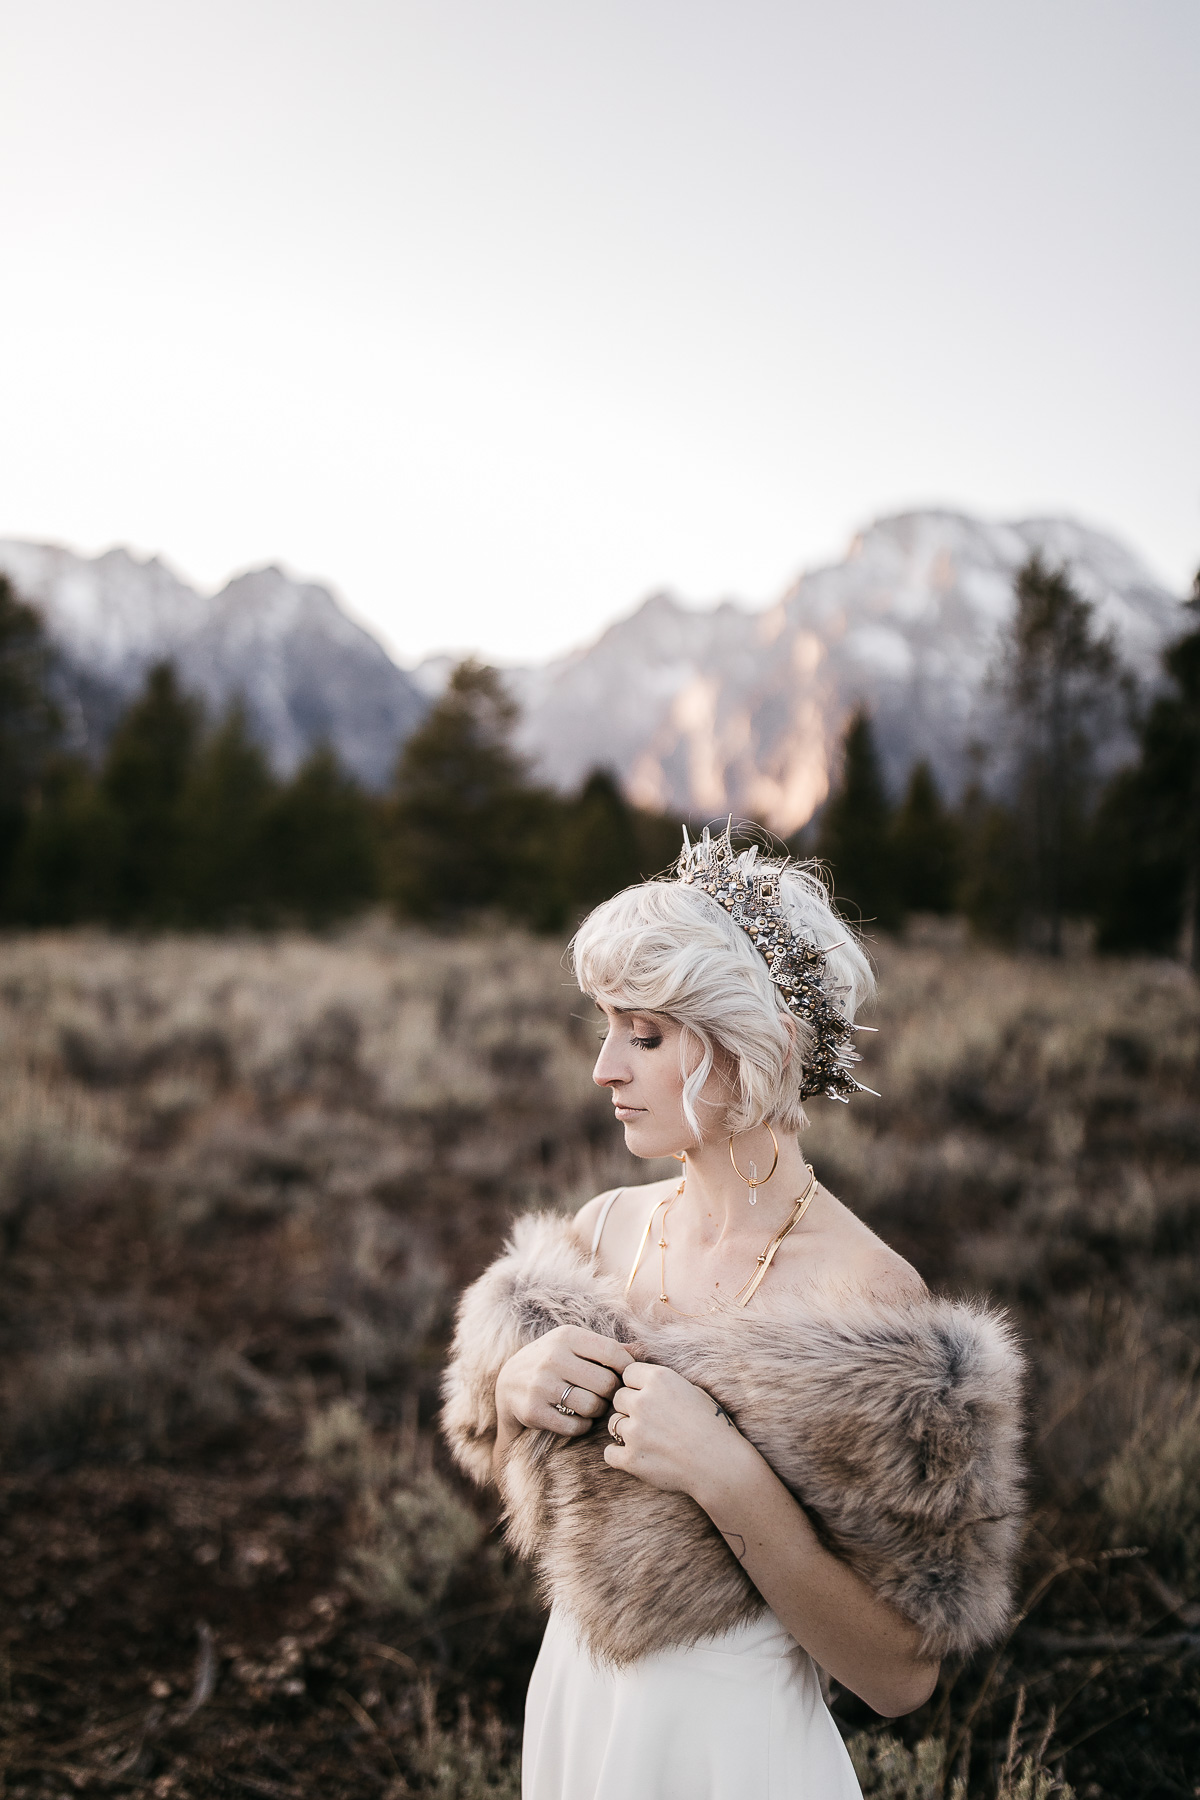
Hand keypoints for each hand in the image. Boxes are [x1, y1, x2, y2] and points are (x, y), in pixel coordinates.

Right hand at [496, 1325, 635, 1440]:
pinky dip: (581, 1427)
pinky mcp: (533, 1411)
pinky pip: (574, 1426)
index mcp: (566, 1336)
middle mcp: (552, 1357)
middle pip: (606, 1383)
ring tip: (592, 1407)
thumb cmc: (553, 1362)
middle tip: (606, 1397)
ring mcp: (540, 1384)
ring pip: (591, 1406)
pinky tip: (577, 1419)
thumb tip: (643, 1350)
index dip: (626, 1369)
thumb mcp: (574, 1346)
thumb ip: (607, 1348)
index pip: (613, 1353)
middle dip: (611, 1394)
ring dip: (597, 1412)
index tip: (625, 1378)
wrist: (508, 1384)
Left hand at [603, 1363, 748, 1495]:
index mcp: (659, 1379)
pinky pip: (609, 1453)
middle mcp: (643, 1401)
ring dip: (627, 1431)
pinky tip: (639, 1456)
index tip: (651, 1399)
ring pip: (613, 1424)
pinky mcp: (631, 1459)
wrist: (722, 1465)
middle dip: (631, 1408)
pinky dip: (620, 1456)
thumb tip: (636, 1373)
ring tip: (650, 1440)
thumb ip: (662, 1382)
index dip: (638, 1386)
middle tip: (652, 1422)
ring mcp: (635, 1431)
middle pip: (618, 1398)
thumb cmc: (712, 1425)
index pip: (628, 1373)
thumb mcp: (692, 1390)